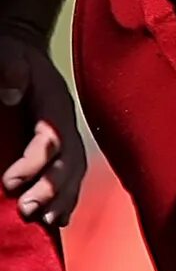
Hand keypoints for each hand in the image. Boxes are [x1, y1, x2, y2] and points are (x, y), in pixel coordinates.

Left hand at [0, 23, 85, 227]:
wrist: (19, 49)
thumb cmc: (8, 53)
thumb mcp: (6, 53)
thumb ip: (9, 69)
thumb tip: (9, 94)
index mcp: (54, 103)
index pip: (52, 138)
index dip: (34, 162)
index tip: (7, 181)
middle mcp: (65, 122)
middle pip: (70, 161)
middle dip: (52, 188)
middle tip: (27, 210)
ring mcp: (65, 135)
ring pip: (73, 172)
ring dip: (62, 198)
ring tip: (46, 221)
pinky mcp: (58, 146)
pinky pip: (69, 175)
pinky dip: (66, 197)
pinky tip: (56, 219)